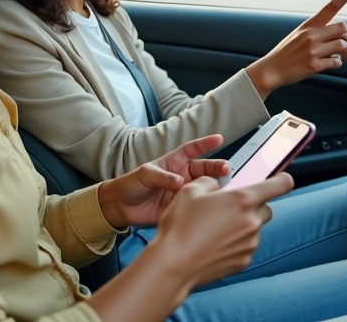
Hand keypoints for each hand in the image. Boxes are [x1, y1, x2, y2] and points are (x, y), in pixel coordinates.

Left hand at [97, 135, 229, 228]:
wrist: (120, 206)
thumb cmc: (132, 184)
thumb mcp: (146, 174)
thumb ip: (164, 177)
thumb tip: (181, 182)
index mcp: (174, 162)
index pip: (193, 150)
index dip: (206, 144)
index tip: (219, 139)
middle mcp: (182, 176)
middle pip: (204, 169)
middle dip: (217, 168)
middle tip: (226, 169)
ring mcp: (182, 192)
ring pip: (203, 187)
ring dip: (213, 186)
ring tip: (221, 186)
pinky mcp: (180, 208)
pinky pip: (194, 206)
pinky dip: (202, 205)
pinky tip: (209, 205)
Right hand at [152, 173, 294, 290]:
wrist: (172, 264)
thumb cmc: (180, 226)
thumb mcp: (190, 190)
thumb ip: (209, 181)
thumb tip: (216, 185)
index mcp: (242, 200)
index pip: (280, 185)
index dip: (283, 179)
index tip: (282, 179)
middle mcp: (251, 222)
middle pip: (266, 208)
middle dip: (253, 206)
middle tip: (230, 209)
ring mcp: (249, 244)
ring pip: (254, 229)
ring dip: (242, 226)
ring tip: (214, 229)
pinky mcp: (243, 261)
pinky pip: (245, 247)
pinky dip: (235, 243)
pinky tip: (214, 244)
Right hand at [246, 0, 346, 97]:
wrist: (271, 69)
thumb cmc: (286, 52)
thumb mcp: (298, 33)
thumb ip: (316, 30)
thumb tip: (336, 31)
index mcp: (308, 25)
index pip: (330, 6)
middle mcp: (312, 35)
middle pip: (343, 27)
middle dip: (346, 36)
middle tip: (343, 44)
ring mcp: (313, 50)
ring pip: (343, 45)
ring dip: (344, 52)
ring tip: (338, 55)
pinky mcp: (314, 65)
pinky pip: (336, 62)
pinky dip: (336, 63)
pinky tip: (329, 63)